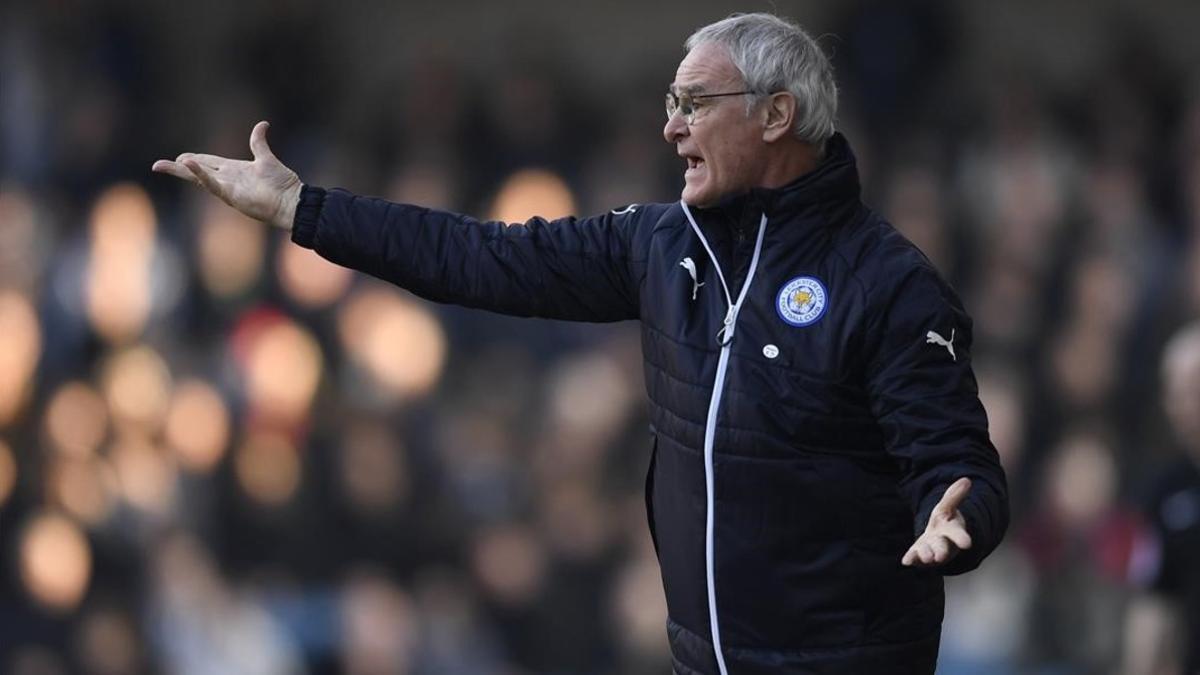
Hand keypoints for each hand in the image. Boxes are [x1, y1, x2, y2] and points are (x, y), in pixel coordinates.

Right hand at [152, 121, 302, 230]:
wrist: (292, 200)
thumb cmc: (282, 183)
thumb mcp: (266, 157)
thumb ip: (259, 141)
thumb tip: (263, 124)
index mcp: (233, 170)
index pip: (208, 163)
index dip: (193, 159)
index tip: (179, 157)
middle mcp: (227, 179)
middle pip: (197, 171)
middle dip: (179, 167)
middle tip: (159, 165)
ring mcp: (228, 188)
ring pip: (198, 178)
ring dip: (181, 171)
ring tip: (162, 166)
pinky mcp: (232, 196)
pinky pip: (213, 184)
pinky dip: (201, 175)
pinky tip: (189, 166)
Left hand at [902, 477, 972, 567]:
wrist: (937, 540)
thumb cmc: (944, 523)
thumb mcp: (947, 507)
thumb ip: (954, 496)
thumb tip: (966, 480)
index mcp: (952, 532)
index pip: (958, 535)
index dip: (962, 538)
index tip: (967, 543)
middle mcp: (943, 544)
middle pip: (942, 548)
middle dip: (941, 551)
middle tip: (940, 556)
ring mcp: (931, 552)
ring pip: (929, 555)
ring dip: (926, 555)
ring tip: (926, 557)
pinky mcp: (918, 556)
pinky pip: (915, 558)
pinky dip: (911, 559)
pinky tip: (906, 561)